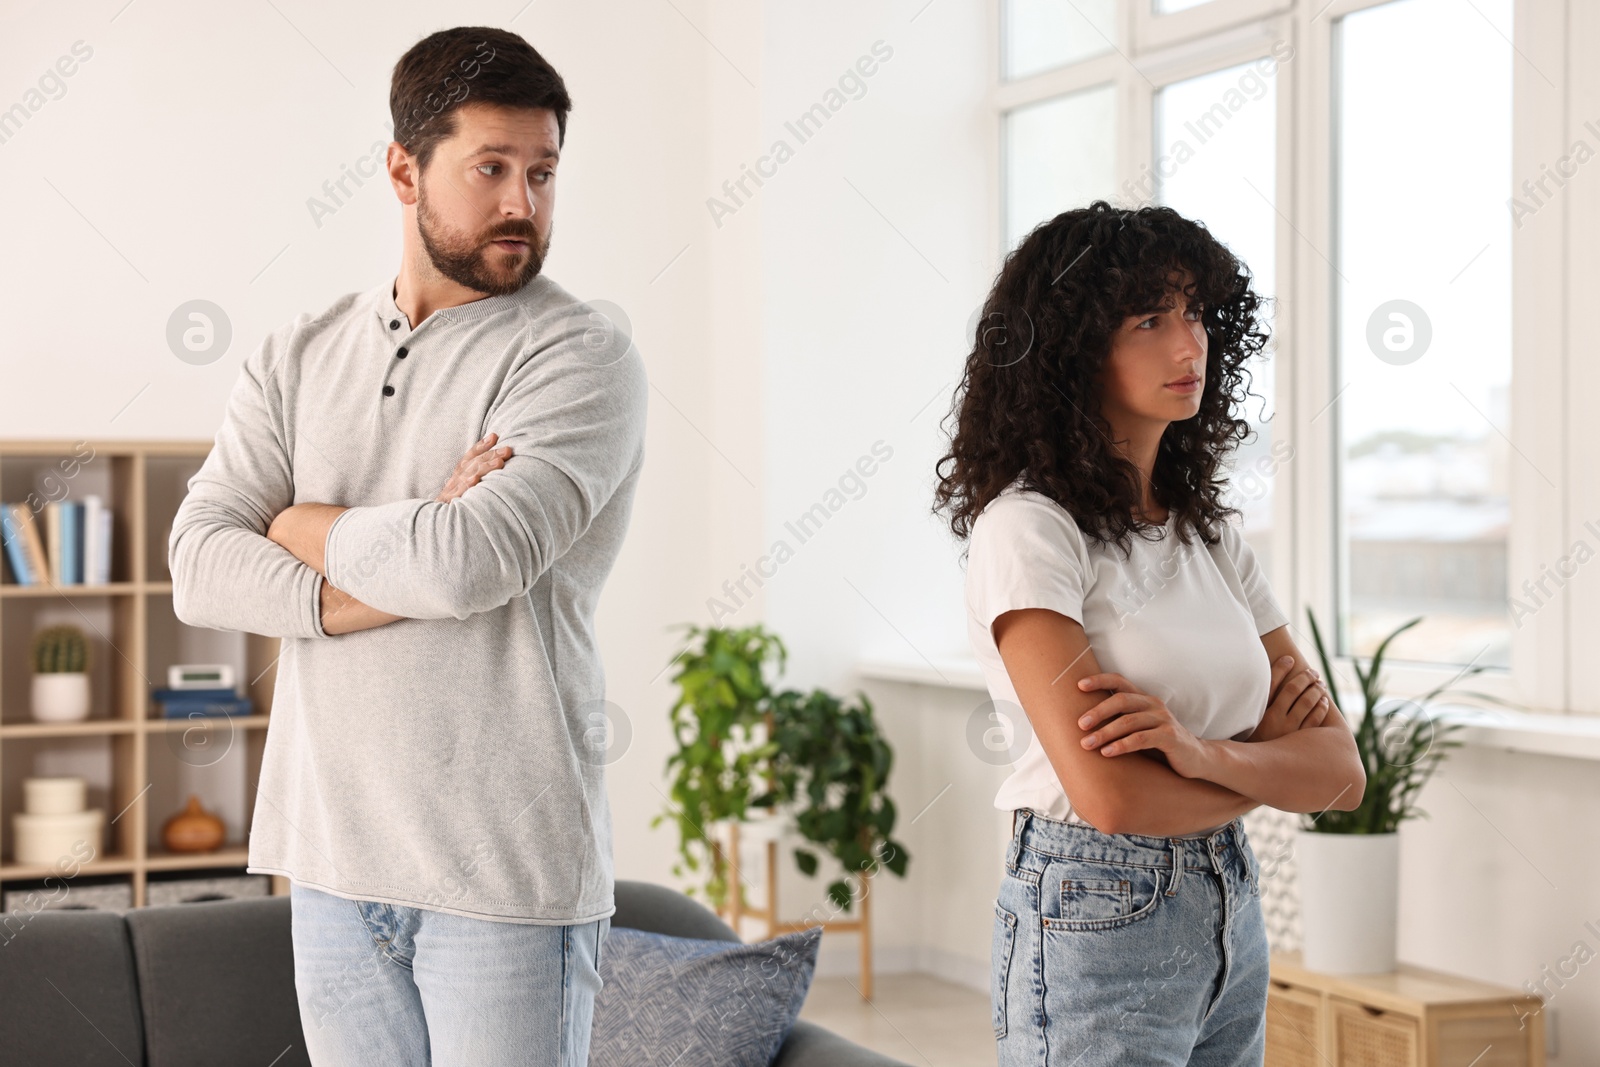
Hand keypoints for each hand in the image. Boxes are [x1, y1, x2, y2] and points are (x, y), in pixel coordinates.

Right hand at [437, 433, 512, 502]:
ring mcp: (451, 492)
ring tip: (499, 462)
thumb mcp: (464, 491)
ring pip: (469, 476)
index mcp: (458, 477)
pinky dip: (466, 485)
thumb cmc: (454, 509)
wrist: (435, 526)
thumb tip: (498, 465)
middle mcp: (454, 481)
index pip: (469, 457)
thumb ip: (477, 477)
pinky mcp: (449, 504)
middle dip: (490, 455)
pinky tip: (475, 480)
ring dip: (484, 468)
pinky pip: (458, 494)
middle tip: (507, 450)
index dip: (480, 446)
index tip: (494, 436)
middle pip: (473, 464)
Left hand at [1075, 673, 1215, 779]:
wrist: (1196, 758)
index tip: (1078, 685)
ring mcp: (1163, 720)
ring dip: (1105, 732)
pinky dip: (1122, 745)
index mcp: (1144, 699)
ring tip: (1087, 744)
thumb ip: (1120, 720)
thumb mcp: (1140, 727)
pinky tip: (1107, 752)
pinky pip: (1141, 739)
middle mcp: (1153, 704)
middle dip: (1097, 711)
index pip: (1119, 681)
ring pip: (1128, 721)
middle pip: (1121, 700)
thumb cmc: (1160, 743)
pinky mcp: (1170, 737)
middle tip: (1079, 724)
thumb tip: (1083, 721)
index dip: (1100, 680)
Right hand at [1247, 656, 1330, 742]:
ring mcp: (1290, 732)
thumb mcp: (1245, 724)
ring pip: (1308, 703)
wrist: (1254, 769)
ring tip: (1320, 684)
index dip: (1281, 668)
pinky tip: (1324, 701)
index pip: (1272, 683)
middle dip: (1305, 678)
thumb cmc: (1249, 743)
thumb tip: (1253, 680)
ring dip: (1317, 690)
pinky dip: (1322, 708)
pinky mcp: (1302, 742)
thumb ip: (1251, 704)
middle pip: (1294, 690)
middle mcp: (1274, 721)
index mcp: (1258, 714)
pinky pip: (1316, 720)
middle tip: (1312, 672)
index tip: (1290, 658)